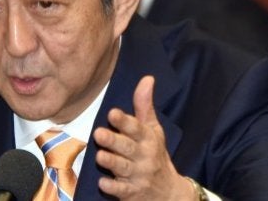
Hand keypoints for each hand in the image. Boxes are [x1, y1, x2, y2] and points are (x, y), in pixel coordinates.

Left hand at [93, 76, 194, 199]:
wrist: (168, 194)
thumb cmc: (155, 155)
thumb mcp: (153, 131)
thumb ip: (145, 106)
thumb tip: (147, 78)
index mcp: (148, 139)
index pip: (137, 129)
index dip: (125, 121)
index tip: (112, 113)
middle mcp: (144, 157)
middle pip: (128, 148)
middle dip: (114, 141)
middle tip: (98, 133)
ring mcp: (138, 176)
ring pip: (123, 168)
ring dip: (112, 162)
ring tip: (99, 155)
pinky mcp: (131, 193)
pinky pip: (121, 190)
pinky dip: (112, 187)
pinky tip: (102, 182)